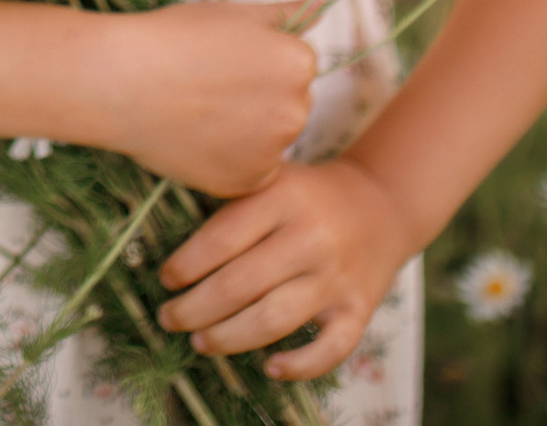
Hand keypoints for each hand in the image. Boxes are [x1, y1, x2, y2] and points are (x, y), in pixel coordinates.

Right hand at [85, 1, 315, 197]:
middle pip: (288, 104)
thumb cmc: (175, 37)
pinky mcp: (246, 181)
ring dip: (247, 131)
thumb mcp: (235, 13)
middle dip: (260, 98)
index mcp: (299, 62)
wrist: (121, 81)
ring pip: (269, 139)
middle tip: (210, 86)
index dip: (257, 62)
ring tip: (200, 112)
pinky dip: (230, 160)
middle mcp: (297, 109)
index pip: (294, 65)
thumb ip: (287, 13)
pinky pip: (250, 171)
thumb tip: (324, 5)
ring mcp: (273, 150)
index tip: (223, 60)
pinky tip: (198, 139)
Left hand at [154, 158, 413, 380]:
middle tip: (169, 318)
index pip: (222, 238)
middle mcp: (310, 237)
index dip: (186, 264)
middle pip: (240, 284)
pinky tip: (270, 367)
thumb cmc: (306, 196)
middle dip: (195, 308)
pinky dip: (300, 365)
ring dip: (229, 338)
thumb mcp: (270, 178)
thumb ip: (230, 201)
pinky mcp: (360, 308)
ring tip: (200, 343)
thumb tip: (168, 243)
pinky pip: (330, 348)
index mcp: (282, 197)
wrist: (380, 205)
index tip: (166, 279)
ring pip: (275, 318)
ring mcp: (336, 276)